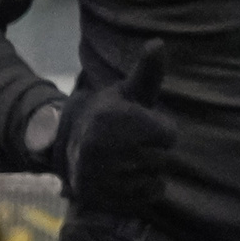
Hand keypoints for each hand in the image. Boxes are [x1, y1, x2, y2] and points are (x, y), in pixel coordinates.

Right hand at [57, 41, 177, 213]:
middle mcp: (101, 147)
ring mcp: (98, 174)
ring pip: (155, 178)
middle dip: (156, 151)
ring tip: (128, 159)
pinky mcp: (99, 196)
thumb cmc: (112, 114)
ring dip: (150, 170)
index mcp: (113, 118)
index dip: (162, 130)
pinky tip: (127, 177)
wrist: (70, 145)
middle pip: (162, 159)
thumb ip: (148, 71)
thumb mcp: (130, 91)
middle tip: (134, 145)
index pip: (169, 135)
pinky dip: (144, 190)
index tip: (144, 125)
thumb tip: (158, 42)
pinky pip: (146, 197)